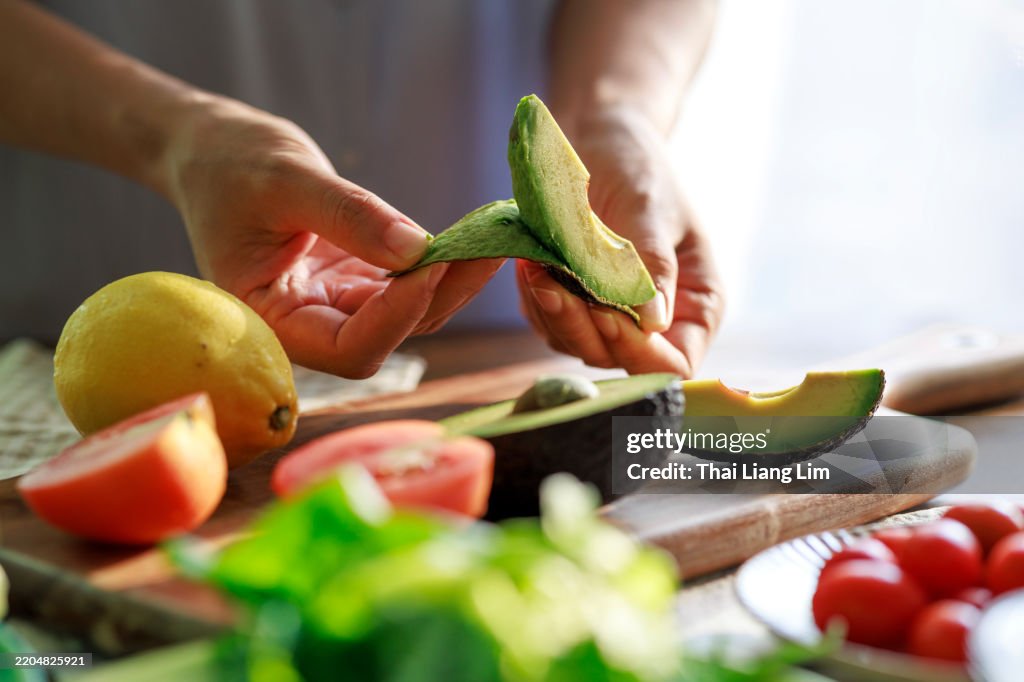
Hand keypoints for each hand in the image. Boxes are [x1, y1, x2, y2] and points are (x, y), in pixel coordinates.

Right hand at [160, 97, 501, 377]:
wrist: (212, 151)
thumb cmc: (229, 164)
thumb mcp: (285, 180)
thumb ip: (349, 216)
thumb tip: (416, 249)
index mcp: (272, 320)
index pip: (348, 348)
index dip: (396, 317)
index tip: (434, 263)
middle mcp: (309, 323)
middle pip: (390, 333)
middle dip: (441, 294)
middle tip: (488, 247)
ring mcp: (337, 302)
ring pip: (411, 311)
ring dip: (455, 280)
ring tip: (495, 238)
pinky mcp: (359, 279)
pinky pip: (410, 282)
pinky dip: (444, 261)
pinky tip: (476, 236)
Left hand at [517, 108, 723, 376]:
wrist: (601, 140)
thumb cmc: (640, 167)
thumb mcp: (652, 209)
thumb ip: (653, 266)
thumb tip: (654, 322)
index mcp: (695, 303)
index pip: (675, 362)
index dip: (641, 353)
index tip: (608, 315)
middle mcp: (656, 322)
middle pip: (621, 362)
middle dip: (585, 330)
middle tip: (554, 286)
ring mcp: (612, 316)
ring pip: (580, 347)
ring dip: (555, 315)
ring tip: (537, 270)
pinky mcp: (574, 305)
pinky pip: (552, 325)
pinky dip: (539, 302)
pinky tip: (529, 267)